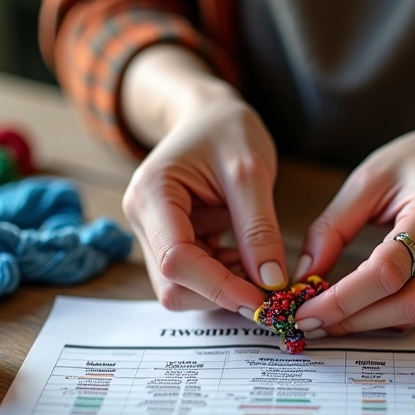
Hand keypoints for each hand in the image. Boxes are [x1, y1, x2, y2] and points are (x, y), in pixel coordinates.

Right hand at [123, 92, 288, 313]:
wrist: (210, 117)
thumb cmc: (227, 130)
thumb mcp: (252, 170)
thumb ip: (259, 228)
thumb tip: (270, 282)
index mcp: (151, 195)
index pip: (176, 260)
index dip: (218, 286)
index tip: (263, 297)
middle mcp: (144, 221)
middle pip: (174, 285)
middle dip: (222, 293)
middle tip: (268, 286)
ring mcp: (155, 237)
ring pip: (184, 289)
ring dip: (226, 289)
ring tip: (260, 266)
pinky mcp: (173, 245)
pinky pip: (196, 280)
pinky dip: (226, 281)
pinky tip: (248, 261)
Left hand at [293, 96, 414, 337]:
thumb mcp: (371, 177)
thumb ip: (333, 226)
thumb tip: (303, 274)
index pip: (388, 271)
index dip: (343, 298)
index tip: (305, 307)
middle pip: (404, 304)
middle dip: (350, 320)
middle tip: (308, 320)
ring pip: (412, 317)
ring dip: (364, 324)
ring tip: (324, 317)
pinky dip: (383, 318)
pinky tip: (354, 310)